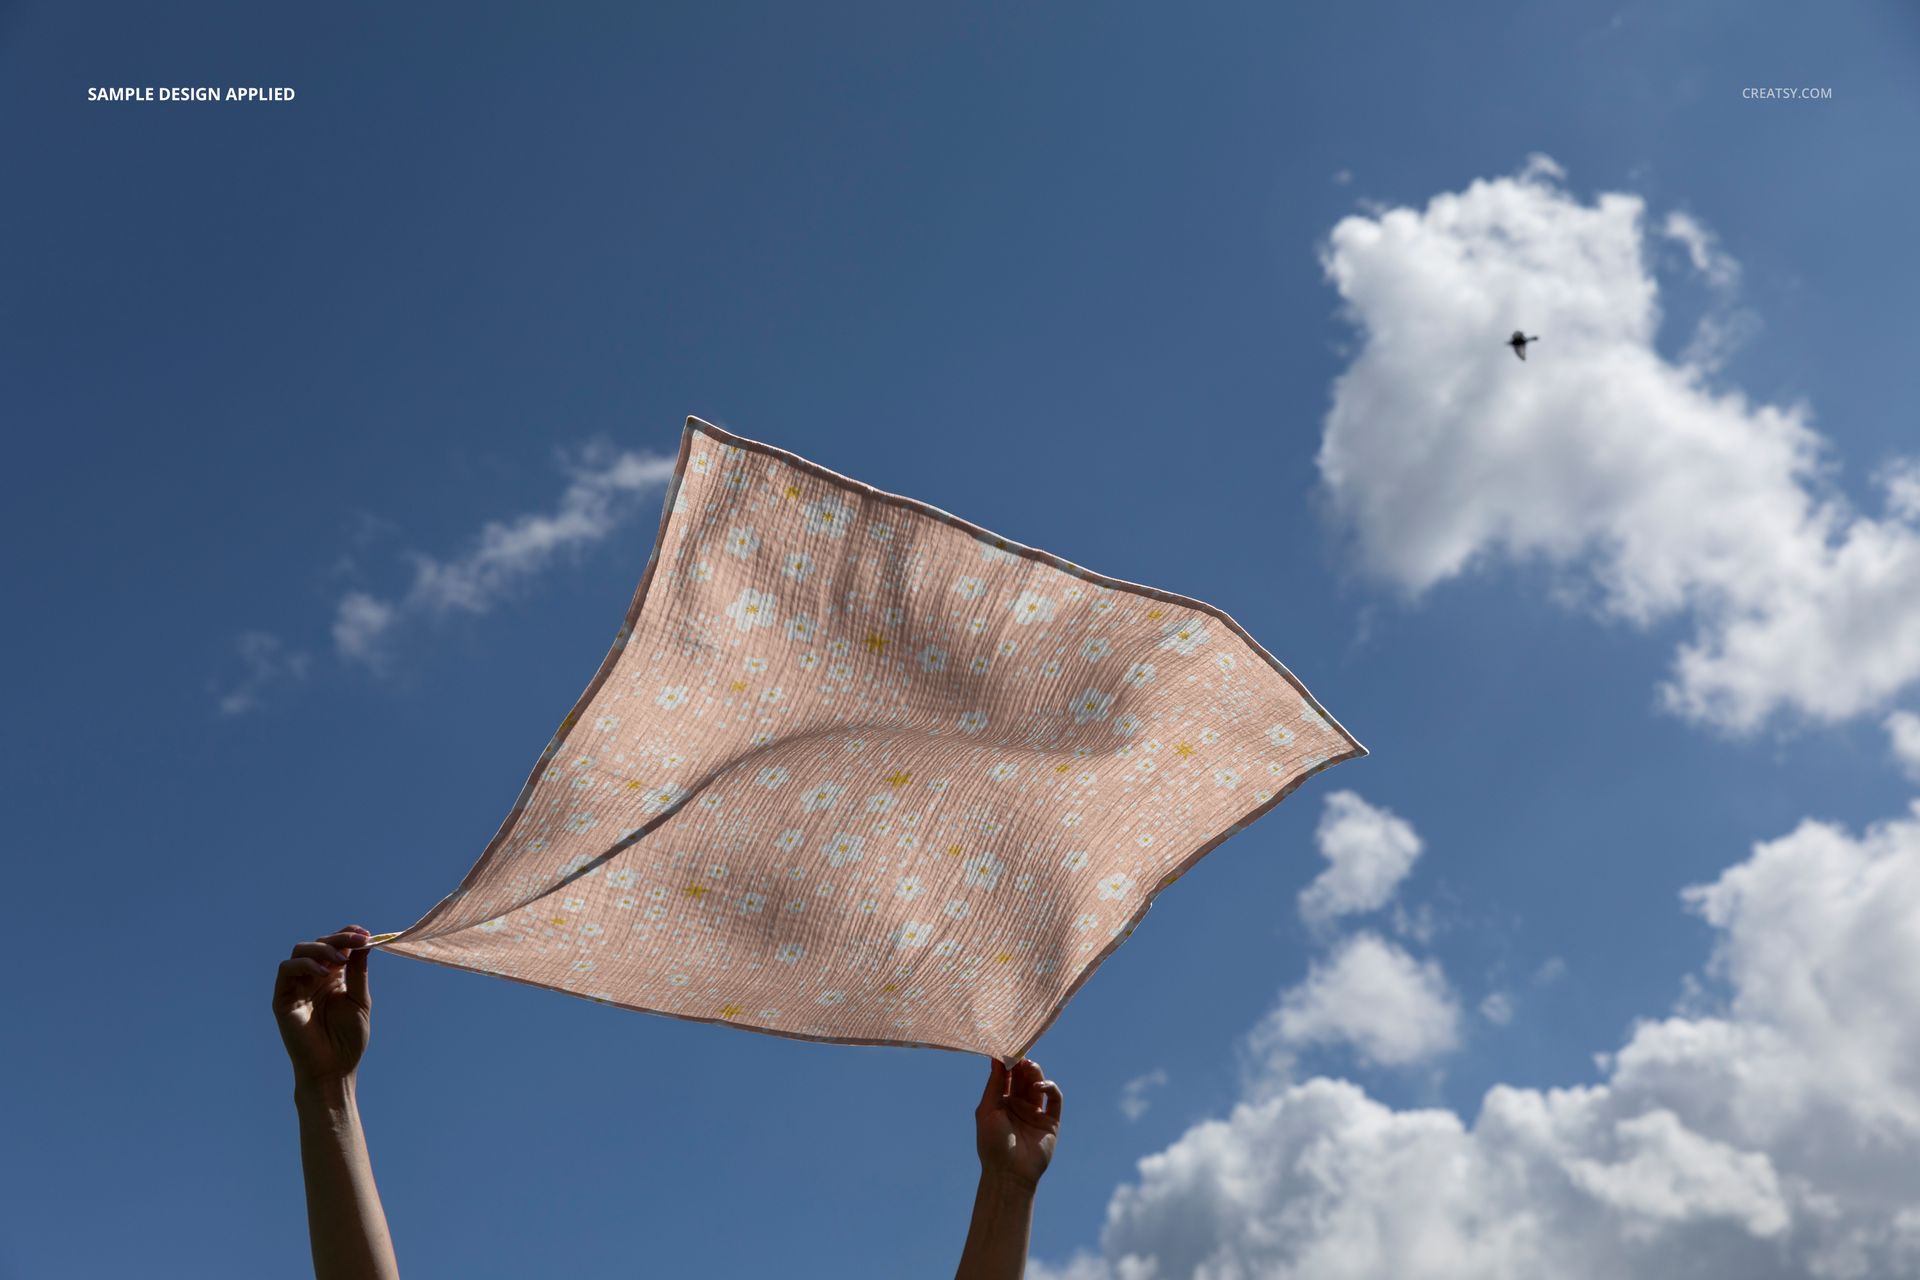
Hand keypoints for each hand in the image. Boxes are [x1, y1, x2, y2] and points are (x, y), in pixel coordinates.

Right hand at [273, 925, 372, 1087]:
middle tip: (359, 940)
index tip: (365, 932)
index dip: (347, 934)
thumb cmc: (348, 1039)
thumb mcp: (360, 1000)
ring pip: (300, 950)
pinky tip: (323, 974)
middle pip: (319, 943)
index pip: (336, 946)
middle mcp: (313, 978)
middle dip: (339, 938)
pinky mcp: (282, 999)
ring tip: (340, 960)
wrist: (333, 1069)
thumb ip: (358, 972)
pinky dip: (304, 965)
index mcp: (333, 978)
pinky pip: (286, 970)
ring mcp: (297, 987)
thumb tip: (365, 943)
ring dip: (321, 948)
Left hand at [974, 1058, 1062, 1192]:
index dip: (1007, 1062)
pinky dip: (1049, 1087)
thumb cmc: (992, 1142)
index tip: (1007, 1047)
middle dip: (1022, 1064)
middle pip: (1023, 1077)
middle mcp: (1019, 1105)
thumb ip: (994, 1083)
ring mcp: (1035, 1112)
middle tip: (1020, 1053)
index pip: (1006, 1076)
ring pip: (1038, 1084)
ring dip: (1035, 1072)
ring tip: (1029, 1065)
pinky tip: (1039, 1086)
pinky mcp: (1051, 1121)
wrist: (1009, 1172)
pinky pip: (1054, 1099)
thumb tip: (996, 1057)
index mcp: (1001, 1102)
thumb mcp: (988, 1109)